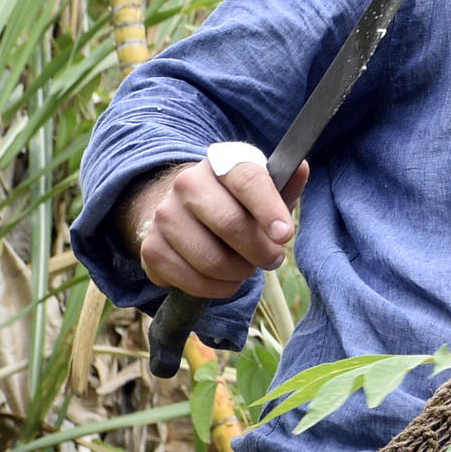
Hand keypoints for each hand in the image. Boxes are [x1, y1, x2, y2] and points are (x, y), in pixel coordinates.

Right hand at [125, 152, 308, 299]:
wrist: (187, 212)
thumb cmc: (237, 202)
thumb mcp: (264, 189)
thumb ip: (284, 185)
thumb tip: (299, 169)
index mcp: (221, 162)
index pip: (247, 180)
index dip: (269, 209)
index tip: (285, 235)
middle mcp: (187, 183)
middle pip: (231, 224)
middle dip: (260, 251)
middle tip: (271, 259)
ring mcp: (164, 215)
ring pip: (212, 259)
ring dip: (239, 273)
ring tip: (245, 267)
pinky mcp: (150, 248)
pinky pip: (191, 281)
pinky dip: (217, 289)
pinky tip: (225, 280)